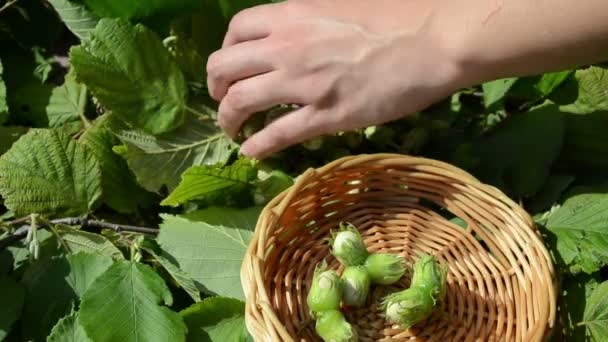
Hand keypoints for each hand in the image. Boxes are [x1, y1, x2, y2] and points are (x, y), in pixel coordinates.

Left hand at [207, 0, 463, 158]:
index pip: (235, 31)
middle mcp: (287, 47)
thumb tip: (296, 26)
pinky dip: (256, 145)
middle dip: (214, 87)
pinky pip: (277, 134)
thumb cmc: (397, 15)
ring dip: (227, 119)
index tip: (231, 67)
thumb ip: (310, 16)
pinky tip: (250, 152)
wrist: (434, 40)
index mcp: (292, 15)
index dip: (225, 51)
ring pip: (241, 102)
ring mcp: (304, 84)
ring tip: (230, 130)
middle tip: (221, 99)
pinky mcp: (326, 116)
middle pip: (224, 68)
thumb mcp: (341, 2)